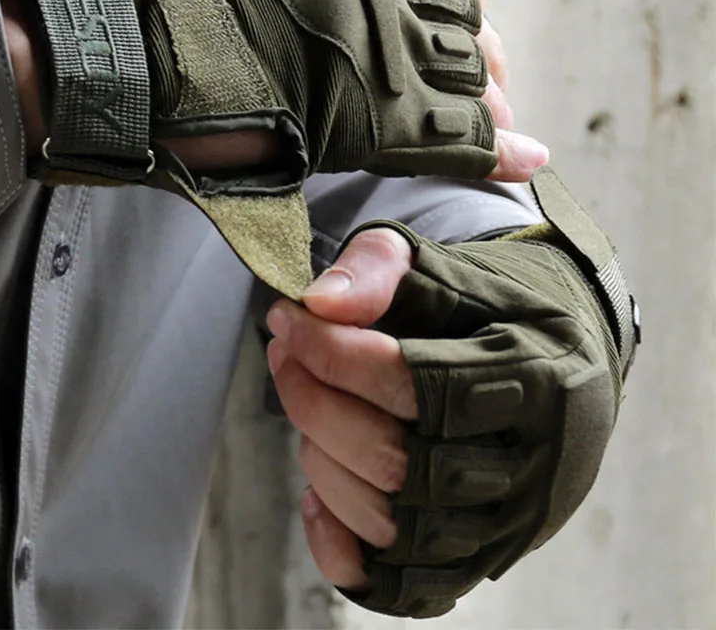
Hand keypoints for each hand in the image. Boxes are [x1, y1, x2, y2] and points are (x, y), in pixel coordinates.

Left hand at [0, 0, 548, 298]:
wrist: (135, 62)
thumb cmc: (205, 136)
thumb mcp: (293, 178)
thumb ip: (365, 176)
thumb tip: (426, 192)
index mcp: (371, 113)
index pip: (463, 133)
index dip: (496, 149)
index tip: (526, 157)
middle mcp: (381, 36)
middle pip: (473, 61)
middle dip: (488, 90)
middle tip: (488, 103)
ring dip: (472, 26)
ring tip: (466, 44)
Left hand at [267, 168, 636, 617]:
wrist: (567, 362)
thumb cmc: (499, 311)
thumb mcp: (446, 266)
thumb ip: (381, 269)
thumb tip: (318, 304)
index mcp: (534, 376)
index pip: (413, 383)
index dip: (332, 354)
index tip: (289, 320)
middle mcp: (532, 462)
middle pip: (392, 458)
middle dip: (313, 401)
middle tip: (285, 354)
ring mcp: (510, 523)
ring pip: (388, 523)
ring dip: (321, 461)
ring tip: (309, 405)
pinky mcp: (484, 559)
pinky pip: (401, 587)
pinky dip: (341, 546)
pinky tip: (319, 492)